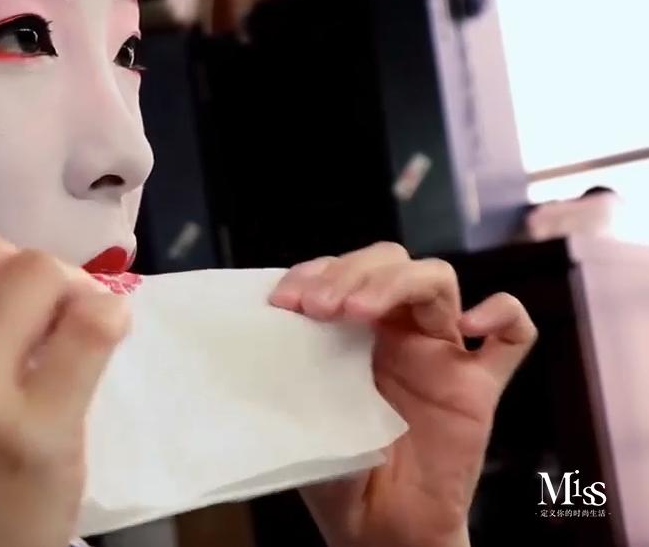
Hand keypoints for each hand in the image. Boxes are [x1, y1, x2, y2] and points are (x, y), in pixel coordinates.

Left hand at [268, 242, 537, 546]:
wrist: (377, 527)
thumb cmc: (337, 470)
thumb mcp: (300, 410)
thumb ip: (293, 366)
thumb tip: (267, 327)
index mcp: (351, 331)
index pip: (340, 272)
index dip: (314, 273)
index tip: (284, 301)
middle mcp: (397, 332)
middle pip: (389, 262)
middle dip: (351, 272)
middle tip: (319, 307)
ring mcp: (441, 353)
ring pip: (436, 280)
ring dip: (396, 282)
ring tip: (357, 310)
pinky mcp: (480, 386)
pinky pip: (515, 334)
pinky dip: (501, 314)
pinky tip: (468, 326)